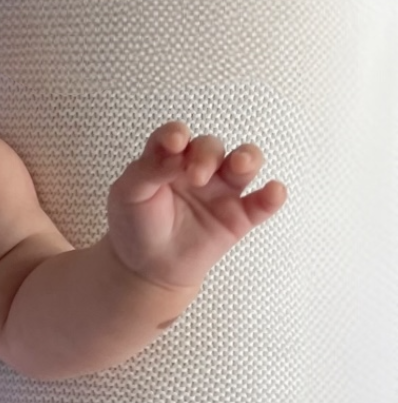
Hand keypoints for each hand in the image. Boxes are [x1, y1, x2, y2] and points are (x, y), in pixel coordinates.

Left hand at [106, 123, 287, 290]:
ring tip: (239, 165)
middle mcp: (198, 169)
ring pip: (245, 162)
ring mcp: (221, 191)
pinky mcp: (238, 217)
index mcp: (168, 159)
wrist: (145, 268)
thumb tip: (176, 150)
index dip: (177, 134)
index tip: (174, 143)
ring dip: (247, 158)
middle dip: (206, 155)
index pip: (176, 136)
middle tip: (196, 177)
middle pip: (212, 146)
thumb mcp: (129, 193)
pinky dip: (273, 195)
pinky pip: (262, 203)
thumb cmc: (136, 224)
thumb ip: (149, 168)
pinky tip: (274, 191)